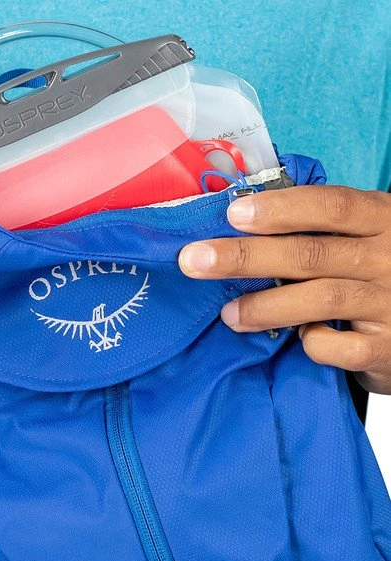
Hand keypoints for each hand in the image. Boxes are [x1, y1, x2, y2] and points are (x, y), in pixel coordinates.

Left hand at [179, 185, 390, 394]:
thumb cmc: (379, 277)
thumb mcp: (364, 240)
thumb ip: (321, 231)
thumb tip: (240, 220)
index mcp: (382, 220)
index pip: (331, 205)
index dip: (280, 209)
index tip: (232, 214)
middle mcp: (389, 258)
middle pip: (311, 253)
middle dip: (247, 256)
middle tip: (196, 260)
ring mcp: (389, 303)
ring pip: (320, 299)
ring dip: (265, 306)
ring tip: (229, 314)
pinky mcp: (385, 348)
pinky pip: (340, 347)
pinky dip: (313, 344)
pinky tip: (297, 341)